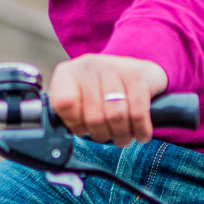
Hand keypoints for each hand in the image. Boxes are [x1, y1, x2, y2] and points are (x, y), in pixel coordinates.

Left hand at [48, 54, 168, 147]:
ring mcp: (113, 67)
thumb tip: (63, 136)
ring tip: (123, 138)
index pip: (63, 104)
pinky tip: (141, 134)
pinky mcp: (137, 75)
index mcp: (68, 74)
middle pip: (93, 117)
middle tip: (108, 137)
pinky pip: (138, 112)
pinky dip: (140, 130)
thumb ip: (68, 114)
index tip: (83, 129)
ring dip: (121, 135)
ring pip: (115, 116)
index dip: (75, 124)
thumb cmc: (104, 91)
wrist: (139, 72)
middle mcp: (88, 66)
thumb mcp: (79, 98)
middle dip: (102, 135)